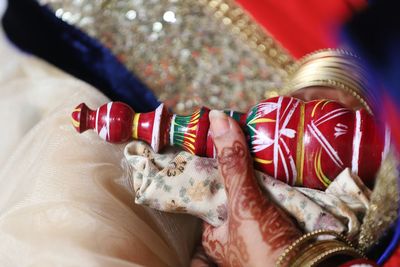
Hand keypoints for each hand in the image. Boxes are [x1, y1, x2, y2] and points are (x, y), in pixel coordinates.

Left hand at [201, 110, 300, 266]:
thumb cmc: (266, 248)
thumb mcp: (244, 204)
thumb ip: (232, 165)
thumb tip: (216, 119)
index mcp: (214, 231)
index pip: (209, 188)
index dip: (215, 164)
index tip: (221, 138)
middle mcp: (235, 230)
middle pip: (237, 188)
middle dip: (244, 167)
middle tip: (248, 136)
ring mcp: (261, 228)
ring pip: (260, 191)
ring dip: (266, 173)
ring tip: (268, 142)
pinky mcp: (284, 225)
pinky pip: (281, 197)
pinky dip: (284, 183)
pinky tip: (287, 163)